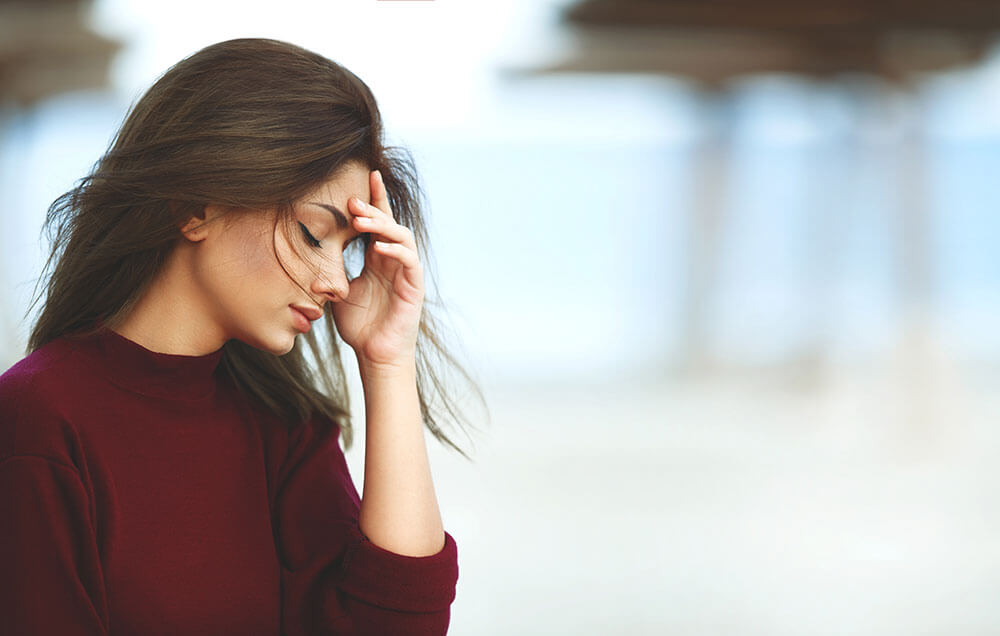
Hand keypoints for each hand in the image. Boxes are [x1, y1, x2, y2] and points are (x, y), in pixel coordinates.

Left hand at [332, 170, 423, 369]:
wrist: (374, 354)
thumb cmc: (359, 326)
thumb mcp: (340, 291)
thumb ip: (334, 268)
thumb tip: (311, 249)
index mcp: (378, 259)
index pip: (378, 223)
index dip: (374, 200)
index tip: (365, 176)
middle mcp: (394, 261)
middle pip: (390, 223)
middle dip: (373, 208)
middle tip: (353, 201)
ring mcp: (406, 272)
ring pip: (402, 236)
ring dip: (383, 225)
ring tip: (361, 220)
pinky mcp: (414, 286)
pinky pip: (409, 260)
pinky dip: (395, 250)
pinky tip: (378, 247)